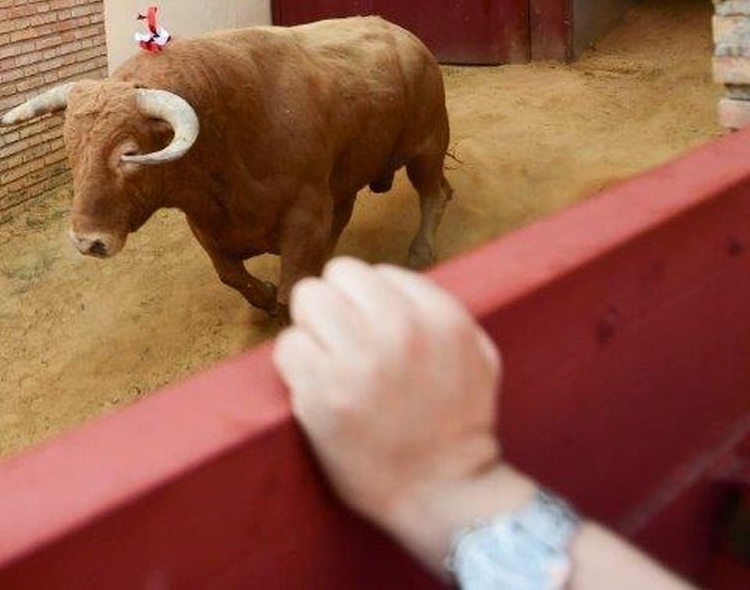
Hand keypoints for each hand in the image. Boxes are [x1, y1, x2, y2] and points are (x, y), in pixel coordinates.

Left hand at [272, 259, 524, 571]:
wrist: (442, 492)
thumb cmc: (457, 425)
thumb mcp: (476, 354)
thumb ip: (439, 310)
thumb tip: (388, 281)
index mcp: (441, 319)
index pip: (378, 270)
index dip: (369, 301)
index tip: (373, 330)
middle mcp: (400, 332)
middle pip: (338, 273)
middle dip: (337, 304)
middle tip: (344, 340)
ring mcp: (359, 361)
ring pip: (307, 297)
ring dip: (312, 328)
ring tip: (329, 359)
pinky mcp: (322, 391)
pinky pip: (286, 345)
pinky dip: (294, 364)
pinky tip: (315, 385)